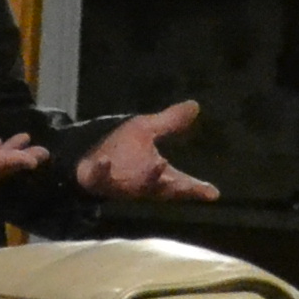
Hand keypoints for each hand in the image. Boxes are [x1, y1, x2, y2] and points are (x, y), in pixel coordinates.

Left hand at [72, 97, 219, 204]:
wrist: (85, 156)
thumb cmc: (120, 148)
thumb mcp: (146, 130)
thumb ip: (170, 122)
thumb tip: (195, 105)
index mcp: (157, 173)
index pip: (182, 182)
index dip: (197, 188)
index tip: (213, 193)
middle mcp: (143, 183)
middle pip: (164, 188)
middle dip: (175, 186)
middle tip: (188, 185)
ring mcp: (121, 183)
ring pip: (138, 186)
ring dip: (149, 177)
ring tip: (160, 164)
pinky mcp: (98, 180)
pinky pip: (100, 176)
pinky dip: (103, 169)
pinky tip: (105, 161)